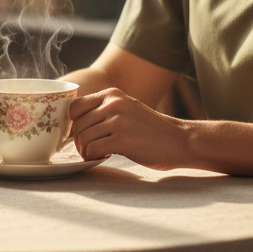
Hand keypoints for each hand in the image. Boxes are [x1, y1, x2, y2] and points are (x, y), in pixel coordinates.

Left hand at [70, 88, 188, 169]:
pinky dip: (94, 157)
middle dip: (79, 142)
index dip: (73, 124)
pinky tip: (107, 156)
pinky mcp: (122, 140)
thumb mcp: (126, 109)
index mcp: (112, 94)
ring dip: (86, 151)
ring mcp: (118, 121)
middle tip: (90, 150)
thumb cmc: (151, 129)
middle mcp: (113, 104)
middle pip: (77, 125)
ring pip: (83, 138)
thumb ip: (103, 109)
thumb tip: (73, 123)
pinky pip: (92, 150)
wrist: (180, 140)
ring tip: (99, 154)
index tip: (80, 135)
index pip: (74, 106)